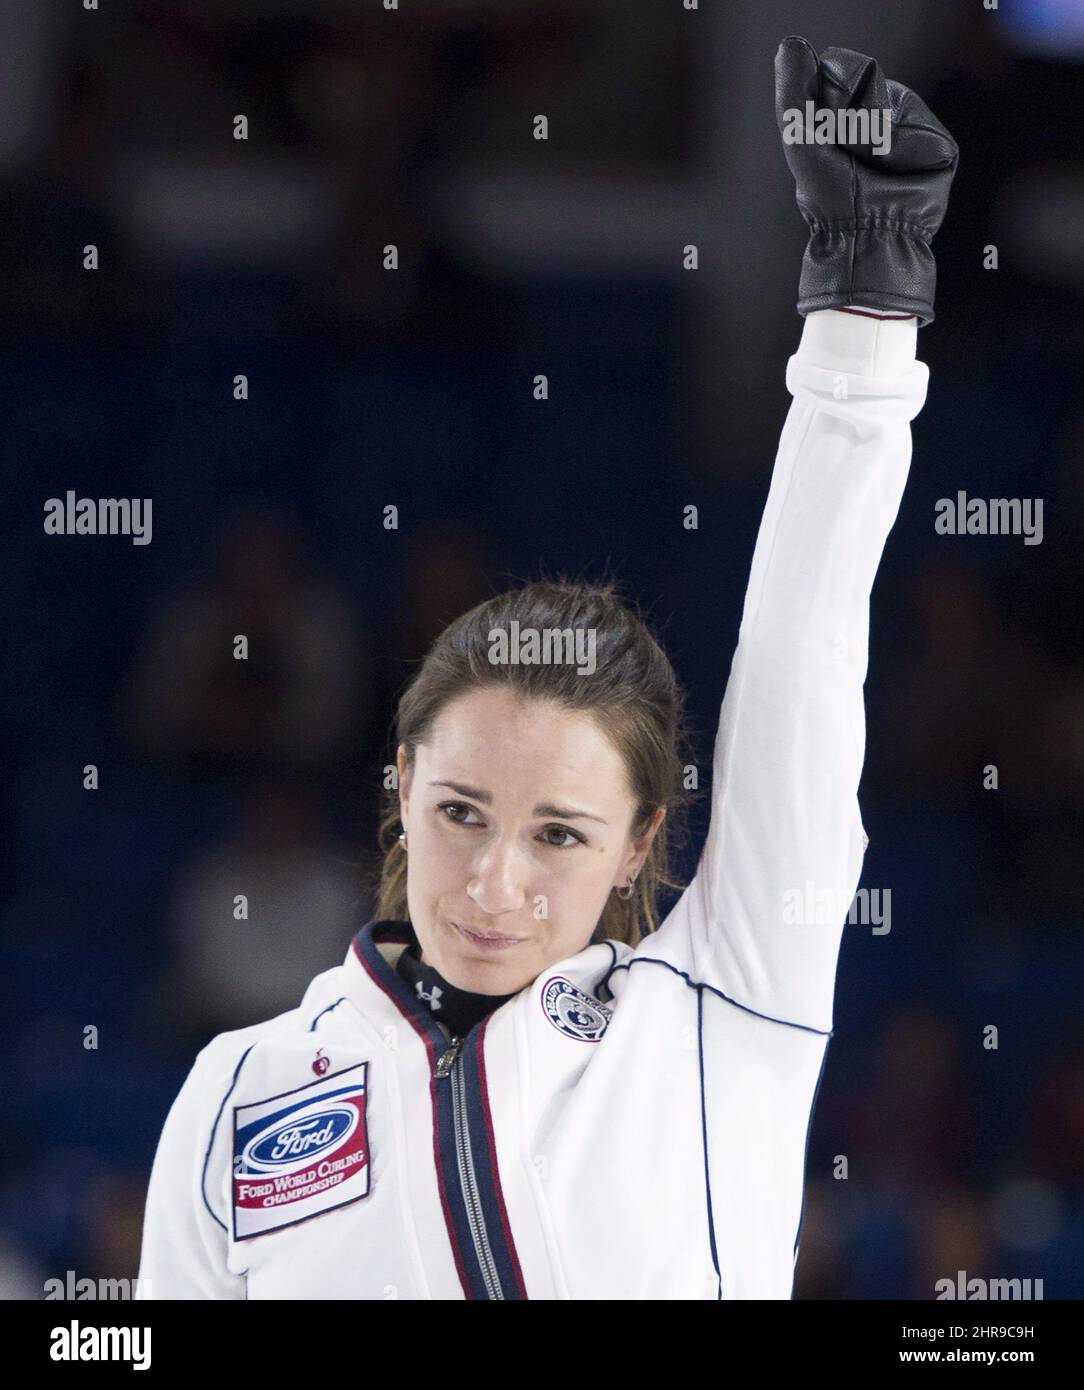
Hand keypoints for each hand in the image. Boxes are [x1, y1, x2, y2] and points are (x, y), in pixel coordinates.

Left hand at [775, 36, 958, 324]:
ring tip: (872, 164)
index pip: (846, 70)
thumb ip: (794, 91)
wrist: (863, 236)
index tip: (825, 127)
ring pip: (897, 99)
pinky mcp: (939, 148)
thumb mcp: (801, 138)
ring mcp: (914, 130)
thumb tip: (791, 44)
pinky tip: (895, 168)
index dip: (832, 91)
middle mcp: (884, 116)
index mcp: (850, 113)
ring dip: (875, 133)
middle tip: (848, 149)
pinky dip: (902, 146)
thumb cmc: (830, 196)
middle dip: (851, 113)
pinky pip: (920, 127)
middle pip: (871, 78)